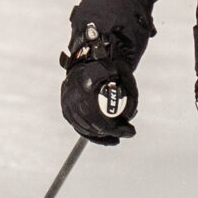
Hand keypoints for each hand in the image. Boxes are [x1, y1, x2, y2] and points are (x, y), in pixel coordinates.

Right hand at [60, 25, 138, 144]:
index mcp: (87, 90)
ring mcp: (67, 105)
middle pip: (94, 127)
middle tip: (126, 134)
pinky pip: (77, 126)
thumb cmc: (108, 66)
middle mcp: (73, 99)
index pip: (102, 121)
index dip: (118, 129)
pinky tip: (102, 137)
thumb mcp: (125, 74)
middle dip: (112, 133)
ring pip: (84, 129)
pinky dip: (90, 133)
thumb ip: (131, 95)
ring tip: (115, 137)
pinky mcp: (65, 109)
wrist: (87, 60)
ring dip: (101, 136)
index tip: (131, 132)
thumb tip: (129, 117)